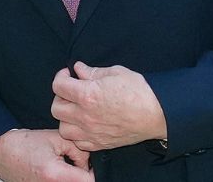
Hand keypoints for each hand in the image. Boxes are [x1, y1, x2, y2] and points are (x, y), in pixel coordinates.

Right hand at [0, 129, 92, 181]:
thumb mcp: (56, 138)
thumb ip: (78, 148)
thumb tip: (88, 159)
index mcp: (56, 175)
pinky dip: (65, 177)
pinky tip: (58, 169)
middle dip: (83, 172)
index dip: (92, 170)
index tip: (89, 161)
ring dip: (74, 175)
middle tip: (76, 159)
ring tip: (64, 163)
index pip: (88, 180)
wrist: (2, 156)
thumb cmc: (25, 145)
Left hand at [51, 61, 166, 150]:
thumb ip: (93, 71)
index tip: (69, 74)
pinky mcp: (99, 143)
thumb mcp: (116, 72)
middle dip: (61, 96)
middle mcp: (85, 116)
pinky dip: (77, 133)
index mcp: (87, 95)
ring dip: (66, 117)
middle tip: (72, 91)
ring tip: (77, 109)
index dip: (61, 76)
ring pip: (63, 127)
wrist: (157, 114)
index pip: (58, 85)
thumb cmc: (140, 91)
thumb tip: (78, 69)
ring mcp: (91, 132)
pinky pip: (77, 141)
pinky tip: (86, 124)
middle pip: (56, 107)